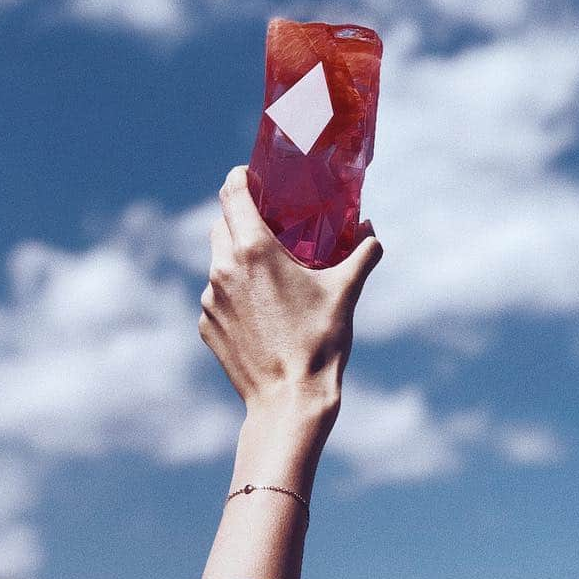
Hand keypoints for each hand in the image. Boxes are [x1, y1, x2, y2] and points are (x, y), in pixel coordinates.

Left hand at [198, 165, 383, 413]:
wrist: (289, 402)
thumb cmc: (319, 342)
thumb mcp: (346, 292)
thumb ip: (361, 254)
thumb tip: (371, 233)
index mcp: (253, 251)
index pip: (231, 193)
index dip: (240, 178)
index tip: (253, 177)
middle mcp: (222, 270)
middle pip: (222, 225)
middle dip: (242, 219)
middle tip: (270, 225)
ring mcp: (209, 300)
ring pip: (219, 263)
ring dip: (239, 260)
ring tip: (271, 275)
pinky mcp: (206, 327)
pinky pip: (217, 298)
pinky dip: (235, 295)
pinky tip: (263, 312)